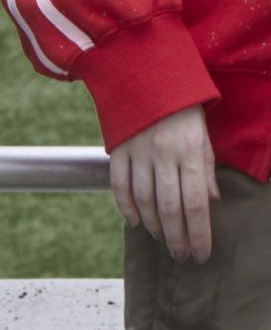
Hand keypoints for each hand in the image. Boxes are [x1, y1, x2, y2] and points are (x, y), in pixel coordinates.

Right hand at [109, 105, 219, 262]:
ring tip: (160, 238)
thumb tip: (211, 202)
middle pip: (170, 208)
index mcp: (190, 152)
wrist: (145, 72)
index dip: (199, 235)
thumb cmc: (181, 107)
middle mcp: (164, 154)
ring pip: (144, 200)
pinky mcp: (118, 147)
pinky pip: (119, 184)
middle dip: (177, 239)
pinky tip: (134, 221)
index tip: (201, 255)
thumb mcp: (203, 134)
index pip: (196, 205)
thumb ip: (206, 168)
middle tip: (180, 256)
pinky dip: (125, 206)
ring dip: (153, 225)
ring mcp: (138, 151)